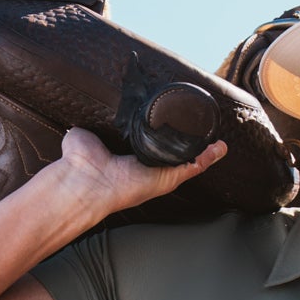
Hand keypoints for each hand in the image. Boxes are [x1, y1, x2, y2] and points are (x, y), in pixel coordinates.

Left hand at [47, 125, 224, 222]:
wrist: (83, 179)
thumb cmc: (79, 162)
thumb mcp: (84, 134)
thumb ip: (86, 126)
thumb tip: (79, 121)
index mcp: (128, 159)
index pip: (151, 148)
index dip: (164, 137)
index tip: (176, 124)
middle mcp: (146, 169)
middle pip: (174, 156)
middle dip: (189, 144)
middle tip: (202, 130)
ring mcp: (158, 175)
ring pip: (188, 163)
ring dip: (205, 151)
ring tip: (219, 140)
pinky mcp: (166, 179)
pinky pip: (192, 168)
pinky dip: (208, 158)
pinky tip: (219, 147)